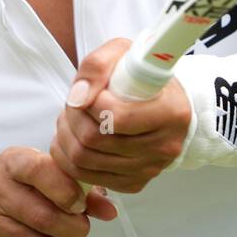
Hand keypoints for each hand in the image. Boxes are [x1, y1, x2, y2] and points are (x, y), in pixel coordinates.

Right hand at [0, 147, 116, 236]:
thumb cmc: (16, 193)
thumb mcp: (43, 180)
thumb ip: (80, 190)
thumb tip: (110, 211)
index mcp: (11, 161)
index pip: (40, 170)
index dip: (66, 190)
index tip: (80, 205)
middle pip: (42, 215)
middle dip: (72, 229)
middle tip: (81, 231)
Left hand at [48, 37, 192, 193]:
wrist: (166, 104)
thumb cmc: (144, 78)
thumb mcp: (123, 54)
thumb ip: (97, 66)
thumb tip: (77, 97)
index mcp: (170, 112)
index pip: (116, 117)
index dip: (90, 102)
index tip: (89, 91)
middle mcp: (164, 146)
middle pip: (95, 140)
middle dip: (72, 119)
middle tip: (72, 104)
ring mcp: (150, 168)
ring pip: (85, 161)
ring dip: (66, 137)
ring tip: (70, 119)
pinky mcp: (135, 183)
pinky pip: (88, 177)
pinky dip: (69, 159)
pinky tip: (73, 139)